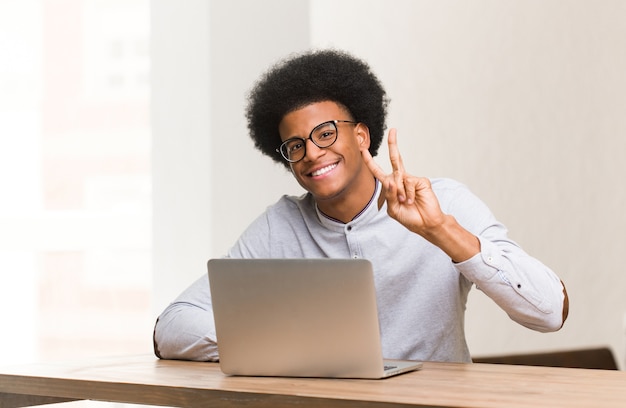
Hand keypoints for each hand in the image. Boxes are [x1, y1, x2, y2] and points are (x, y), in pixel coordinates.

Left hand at [362, 128, 479, 261]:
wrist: (426, 223)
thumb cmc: (409, 217)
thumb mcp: (393, 210)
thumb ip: (390, 196)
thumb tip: (392, 181)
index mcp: (391, 186)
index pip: (378, 171)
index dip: (370, 161)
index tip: (363, 150)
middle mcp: (400, 180)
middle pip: (395, 159)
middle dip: (393, 144)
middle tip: (393, 130)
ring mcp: (411, 179)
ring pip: (399, 178)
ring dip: (400, 193)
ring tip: (406, 203)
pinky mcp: (420, 181)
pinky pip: (408, 183)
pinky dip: (408, 193)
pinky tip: (413, 200)